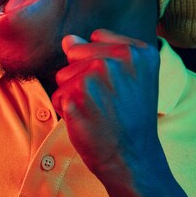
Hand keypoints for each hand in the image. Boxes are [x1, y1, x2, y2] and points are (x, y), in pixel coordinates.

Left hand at [51, 28, 160, 177]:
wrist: (133, 158)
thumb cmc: (128, 119)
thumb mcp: (129, 78)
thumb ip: (101, 52)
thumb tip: (68, 39)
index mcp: (138, 51)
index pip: (95, 38)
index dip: (99, 62)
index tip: (118, 86)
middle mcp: (120, 58)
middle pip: (75, 53)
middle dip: (82, 75)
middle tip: (106, 100)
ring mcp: (97, 75)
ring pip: (63, 74)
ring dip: (73, 93)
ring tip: (97, 110)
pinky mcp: (77, 94)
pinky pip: (57, 94)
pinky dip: (66, 109)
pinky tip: (87, 120)